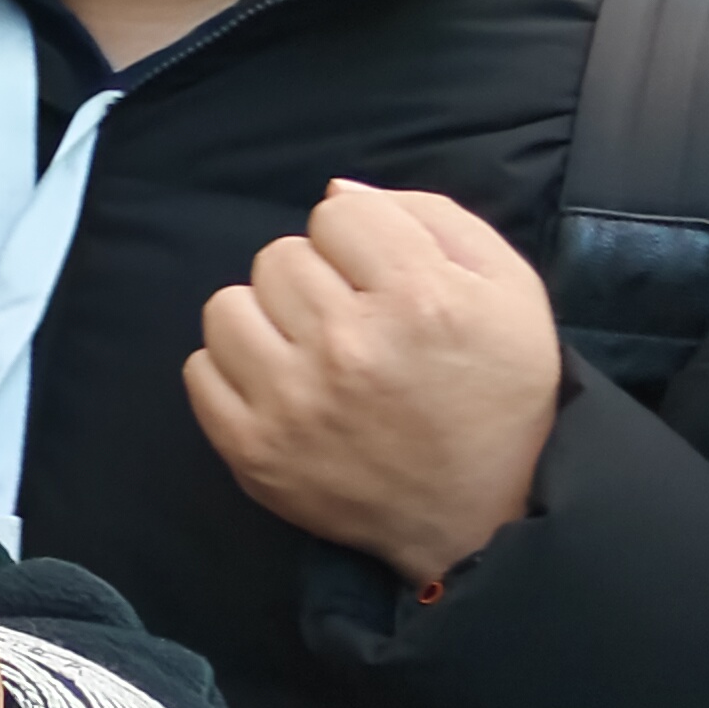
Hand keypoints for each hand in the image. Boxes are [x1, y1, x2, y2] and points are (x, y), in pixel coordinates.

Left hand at [186, 180, 560, 588]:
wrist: (483, 517)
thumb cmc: (497, 395)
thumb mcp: (508, 289)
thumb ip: (429, 216)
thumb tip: (336, 190)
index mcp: (419, 298)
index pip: (338, 214)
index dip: (363, 239)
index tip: (384, 278)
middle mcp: (349, 346)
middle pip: (280, 255)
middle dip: (317, 278)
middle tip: (354, 322)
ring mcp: (293, 402)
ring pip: (230, 305)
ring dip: (267, 319)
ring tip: (311, 350)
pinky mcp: (252, 450)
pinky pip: (201, 368)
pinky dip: (235, 371)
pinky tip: (284, 386)